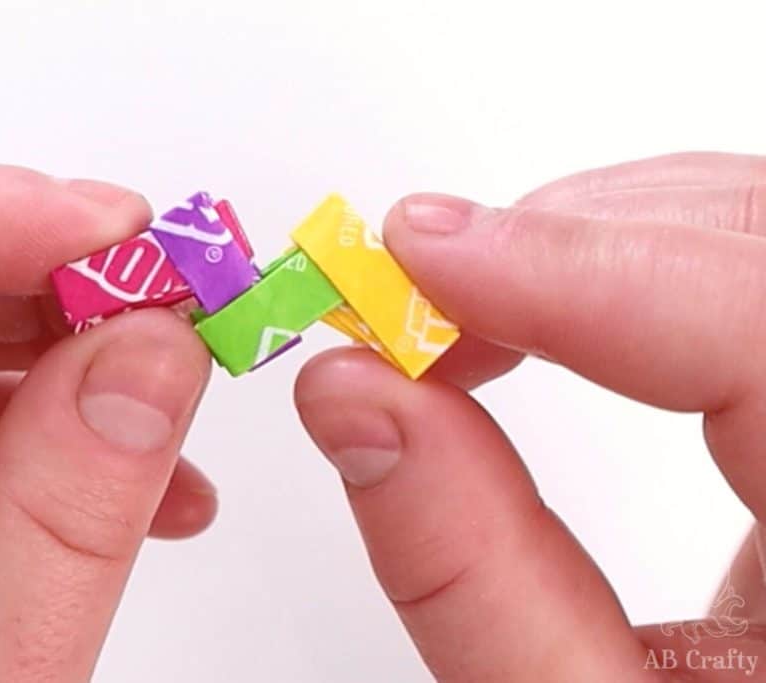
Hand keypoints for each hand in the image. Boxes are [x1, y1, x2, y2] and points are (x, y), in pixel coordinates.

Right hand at [294, 152, 765, 680]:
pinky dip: (621, 264)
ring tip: (463, 310)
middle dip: (575, 239)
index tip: (426, 263)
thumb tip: (360, 399)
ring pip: (747, 234)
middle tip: (421, 292)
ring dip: (590, 240)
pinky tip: (542, 308)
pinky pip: (733, 278)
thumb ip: (466, 570)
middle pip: (761, 242)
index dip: (590, 270)